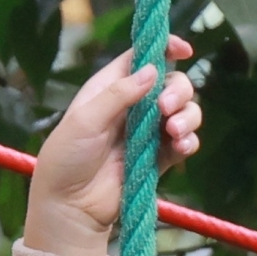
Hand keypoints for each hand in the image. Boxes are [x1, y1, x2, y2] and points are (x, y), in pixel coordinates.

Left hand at [25, 52, 201, 255]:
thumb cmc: (67, 159)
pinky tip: (181, 147)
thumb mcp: (85, 120)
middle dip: (178, 91)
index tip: (184, 50)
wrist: (70, 207)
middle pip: (171, 83)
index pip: (142, 58)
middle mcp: (133, 106)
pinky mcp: (159, 158)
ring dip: (188, 116)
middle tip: (166, 109)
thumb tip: (152, 70)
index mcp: (110, 88)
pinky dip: (189, 141)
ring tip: (175, 132)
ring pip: (184, 111)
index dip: (164, 48)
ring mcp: (148, 133)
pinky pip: (184, 142)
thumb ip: (119, 94)